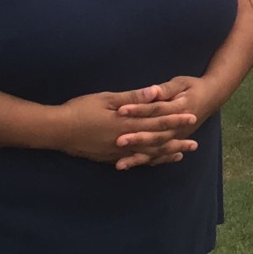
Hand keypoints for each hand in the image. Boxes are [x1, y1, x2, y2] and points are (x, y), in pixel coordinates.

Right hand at [53, 86, 201, 168]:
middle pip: (156, 141)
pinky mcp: (109, 158)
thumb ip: (132, 98)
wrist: (57, 131)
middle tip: (195, 143)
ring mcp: (117, 152)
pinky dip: (147, 161)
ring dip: (164, 154)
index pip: (157, 120)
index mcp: (127, 123)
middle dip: (176, 141)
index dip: (175, 119)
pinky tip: (153, 161)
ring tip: (181, 154)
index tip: (192, 117)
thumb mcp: (106, 98)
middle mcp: (125, 140)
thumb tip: (155, 92)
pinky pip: (133, 161)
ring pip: (146, 154)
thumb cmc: (80, 110)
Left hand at [114, 79, 226, 168]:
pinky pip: (160, 155)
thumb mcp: (180, 83)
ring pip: (157, 149)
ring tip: (120, 164)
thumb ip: (165, 89)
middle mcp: (179, 127)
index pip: (156, 109)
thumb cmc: (193, 87)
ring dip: (138, 157)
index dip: (138, 109)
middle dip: (137, 139)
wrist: (212, 97)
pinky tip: (131, 166)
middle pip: (156, 134)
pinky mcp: (174, 142)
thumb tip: (152, 91)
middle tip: (118, 141)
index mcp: (180, 108)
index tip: (120, 110)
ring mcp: (177, 137)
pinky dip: (147, 161)